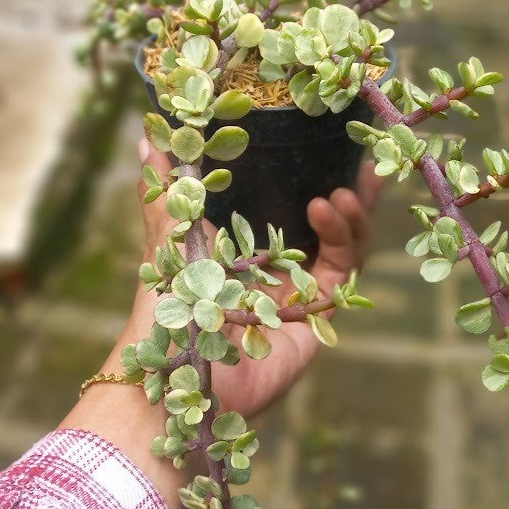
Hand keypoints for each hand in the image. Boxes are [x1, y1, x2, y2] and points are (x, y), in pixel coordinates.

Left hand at [134, 137, 382, 417]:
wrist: (181, 371)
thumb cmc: (168, 306)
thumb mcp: (170, 237)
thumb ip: (167, 191)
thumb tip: (147, 137)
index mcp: (246, 250)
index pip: (290, 205)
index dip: (310, 175)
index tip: (323, 141)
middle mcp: (279, 269)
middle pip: (328, 224)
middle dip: (348, 190)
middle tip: (362, 155)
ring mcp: (302, 291)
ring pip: (346, 245)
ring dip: (352, 213)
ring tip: (347, 185)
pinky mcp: (319, 314)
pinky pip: (343, 269)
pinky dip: (342, 236)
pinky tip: (327, 207)